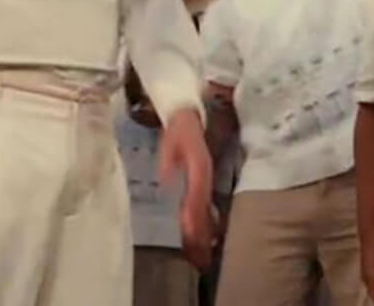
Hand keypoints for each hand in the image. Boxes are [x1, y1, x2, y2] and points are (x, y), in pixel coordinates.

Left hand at [158, 108, 214, 269]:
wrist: (189, 116)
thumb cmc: (177, 131)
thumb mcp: (169, 144)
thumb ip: (168, 163)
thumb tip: (166, 183)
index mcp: (198, 168)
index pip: (197, 195)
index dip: (193, 216)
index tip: (189, 234)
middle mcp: (205, 178)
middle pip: (204, 210)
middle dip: (201, 233)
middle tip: (196, 258)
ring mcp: (206, 182)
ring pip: (207, 212)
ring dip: (204, 233)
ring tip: (200, 257)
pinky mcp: (203, 184)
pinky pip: (205, 207)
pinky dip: (204, 224)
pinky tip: (202, 240)